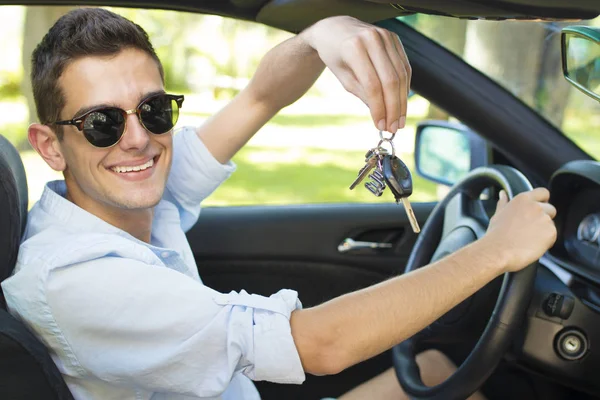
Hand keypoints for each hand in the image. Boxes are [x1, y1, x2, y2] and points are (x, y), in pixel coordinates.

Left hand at [302, 16, 410, 133]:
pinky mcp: (395, 39)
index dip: (379, 108)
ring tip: (399, 120)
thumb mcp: (343, 77)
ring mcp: (386, 36)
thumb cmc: (336, 56)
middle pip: (391, 81)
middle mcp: (373, 39)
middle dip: (394, 108)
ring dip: (402, 101)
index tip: (381, 126)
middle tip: (394, 128)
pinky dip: (405, 87)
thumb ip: (362, 93)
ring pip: (401, 75)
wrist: (335, 29)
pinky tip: (401, 102)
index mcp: (354, 48)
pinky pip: (405, 66)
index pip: (372, 85)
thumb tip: (382, 114)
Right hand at [483, 188, 556, 272]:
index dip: (543, 201)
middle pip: (551, 209)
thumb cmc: (495, 235)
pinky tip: (531, 245)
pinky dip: (545, 242)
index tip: (539, 208)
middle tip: (530, 229)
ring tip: (527, 239)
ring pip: (551, 224)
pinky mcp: (551, 232)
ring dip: (543, 231)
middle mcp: (536, 206)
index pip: (543, 192)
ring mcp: (545, 219)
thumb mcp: (498, 215)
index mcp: (522, 199)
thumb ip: (504, 203)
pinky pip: (552, 236)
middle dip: (544, 218)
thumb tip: (503, 194)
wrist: (497, 251)